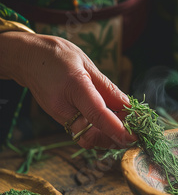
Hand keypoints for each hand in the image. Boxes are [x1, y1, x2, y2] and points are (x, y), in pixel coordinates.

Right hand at [0, 32, 134, 148]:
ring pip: (87, 138)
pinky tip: (112, 125)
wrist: (26, 58)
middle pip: (92, 135)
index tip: (134, 136)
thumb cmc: (57, 55)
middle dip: (115, 139)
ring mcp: (59, 116)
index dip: (117, 128)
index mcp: (74, 86)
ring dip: (108, 139)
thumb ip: (107, 87)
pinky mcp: (59, 120)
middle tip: (135, 135)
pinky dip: (98, 133)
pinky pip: (81, 133)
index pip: (97, 114)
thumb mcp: (86, 63)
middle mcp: (64, 107)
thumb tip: (128, 105)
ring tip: (126, 130)